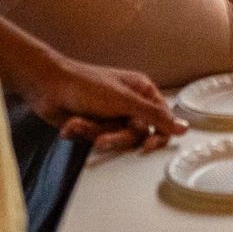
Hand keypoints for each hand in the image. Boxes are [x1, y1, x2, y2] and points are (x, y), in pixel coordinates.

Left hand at [11, 50, 184, 154]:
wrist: (47, 87)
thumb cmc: (85, 85)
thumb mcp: (124, 101)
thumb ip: (155, 116)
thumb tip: (185, 128)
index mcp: (142, 91)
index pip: (162, 119)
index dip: (158, 134)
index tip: (148, 146)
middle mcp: (130, 104)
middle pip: (137, 134)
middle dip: (115, 136)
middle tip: (102, 138)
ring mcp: (112, 116)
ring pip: (116, 138)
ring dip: (94, 132)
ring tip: (78, 123)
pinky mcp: (95, 126)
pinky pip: (98, 139)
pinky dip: (83, 132)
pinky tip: (72, 122)